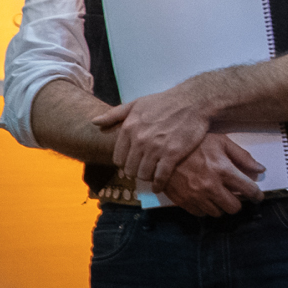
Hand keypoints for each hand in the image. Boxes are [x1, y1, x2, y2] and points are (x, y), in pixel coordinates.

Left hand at [93, 80, 218, 190]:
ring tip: (151, 175)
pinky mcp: (172, 154)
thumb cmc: (164, 102)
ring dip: (146, 177)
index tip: (131, 163)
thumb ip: (114, 114)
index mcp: (129, 128)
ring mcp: (156, 148)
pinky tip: (159, 186)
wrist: (193, 101)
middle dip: (135, 171)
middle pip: (129, 169)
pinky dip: (159, 184)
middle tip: (142, 170)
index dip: (124, 163)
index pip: (118, 158)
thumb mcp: (136, 104)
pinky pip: (160, 177)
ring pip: (143, 174)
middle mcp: (140, 140)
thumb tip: (94, 122)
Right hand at [153, 134, 264, 215]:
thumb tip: (260, 169)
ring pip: (218, 213)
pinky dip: (204, 208)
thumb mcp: (220, 142)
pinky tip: (203, 197)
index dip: (257, 195)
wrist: (162, 150)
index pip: (249, 190)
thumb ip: (242, 156)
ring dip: (220, 205)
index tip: (257, 196)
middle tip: (234, 195)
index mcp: (223, 170)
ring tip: (217, 195)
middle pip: (234, 207)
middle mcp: (211, 186)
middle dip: (237, 202)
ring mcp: (196, 196)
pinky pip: (200, 214)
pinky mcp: (183, 201)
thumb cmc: (193, 143)